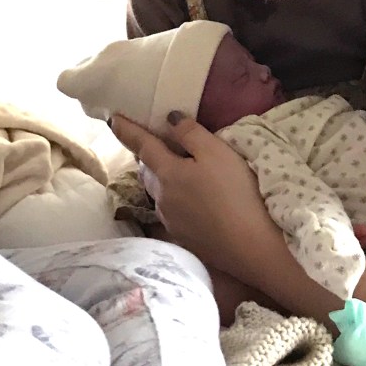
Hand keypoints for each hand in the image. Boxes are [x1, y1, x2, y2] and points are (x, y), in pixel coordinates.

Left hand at [111, 112, 279, 283]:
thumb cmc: (236, 192)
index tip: (113, 119)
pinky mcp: (183, 239)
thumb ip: (190, 133)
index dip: (127, 131)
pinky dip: (174, 200)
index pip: (142, 146)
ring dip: (161, 180)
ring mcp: (171, 222)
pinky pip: (171, 212)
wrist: (252, 247)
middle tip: (156, 144)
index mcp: (167, 173)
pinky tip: (192, 202)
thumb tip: (169, 118)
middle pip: (147, 172)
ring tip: (176, 172)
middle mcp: (161, 198)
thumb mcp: (217, 152)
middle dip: (148, 157)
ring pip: (158, 193)